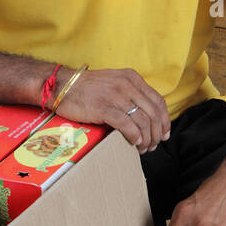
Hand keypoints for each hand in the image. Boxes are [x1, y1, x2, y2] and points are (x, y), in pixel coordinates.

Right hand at [53, 67, 170, 152]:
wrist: (61, 86)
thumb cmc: (86, 88)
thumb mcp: (113, 83)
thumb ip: (130, 93)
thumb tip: (146, 116)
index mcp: (131, 78)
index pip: (158, 101)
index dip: (164, 120)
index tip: (164, 134)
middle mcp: (126, 85)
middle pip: (153, 113)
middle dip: (157, 133)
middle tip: (153, 145)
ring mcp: (115, 95)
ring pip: (142, 121)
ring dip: (146, 138)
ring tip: (143, 148)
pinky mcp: (103, 107)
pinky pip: (127, 125)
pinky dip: (134, 136)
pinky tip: (134, 143)